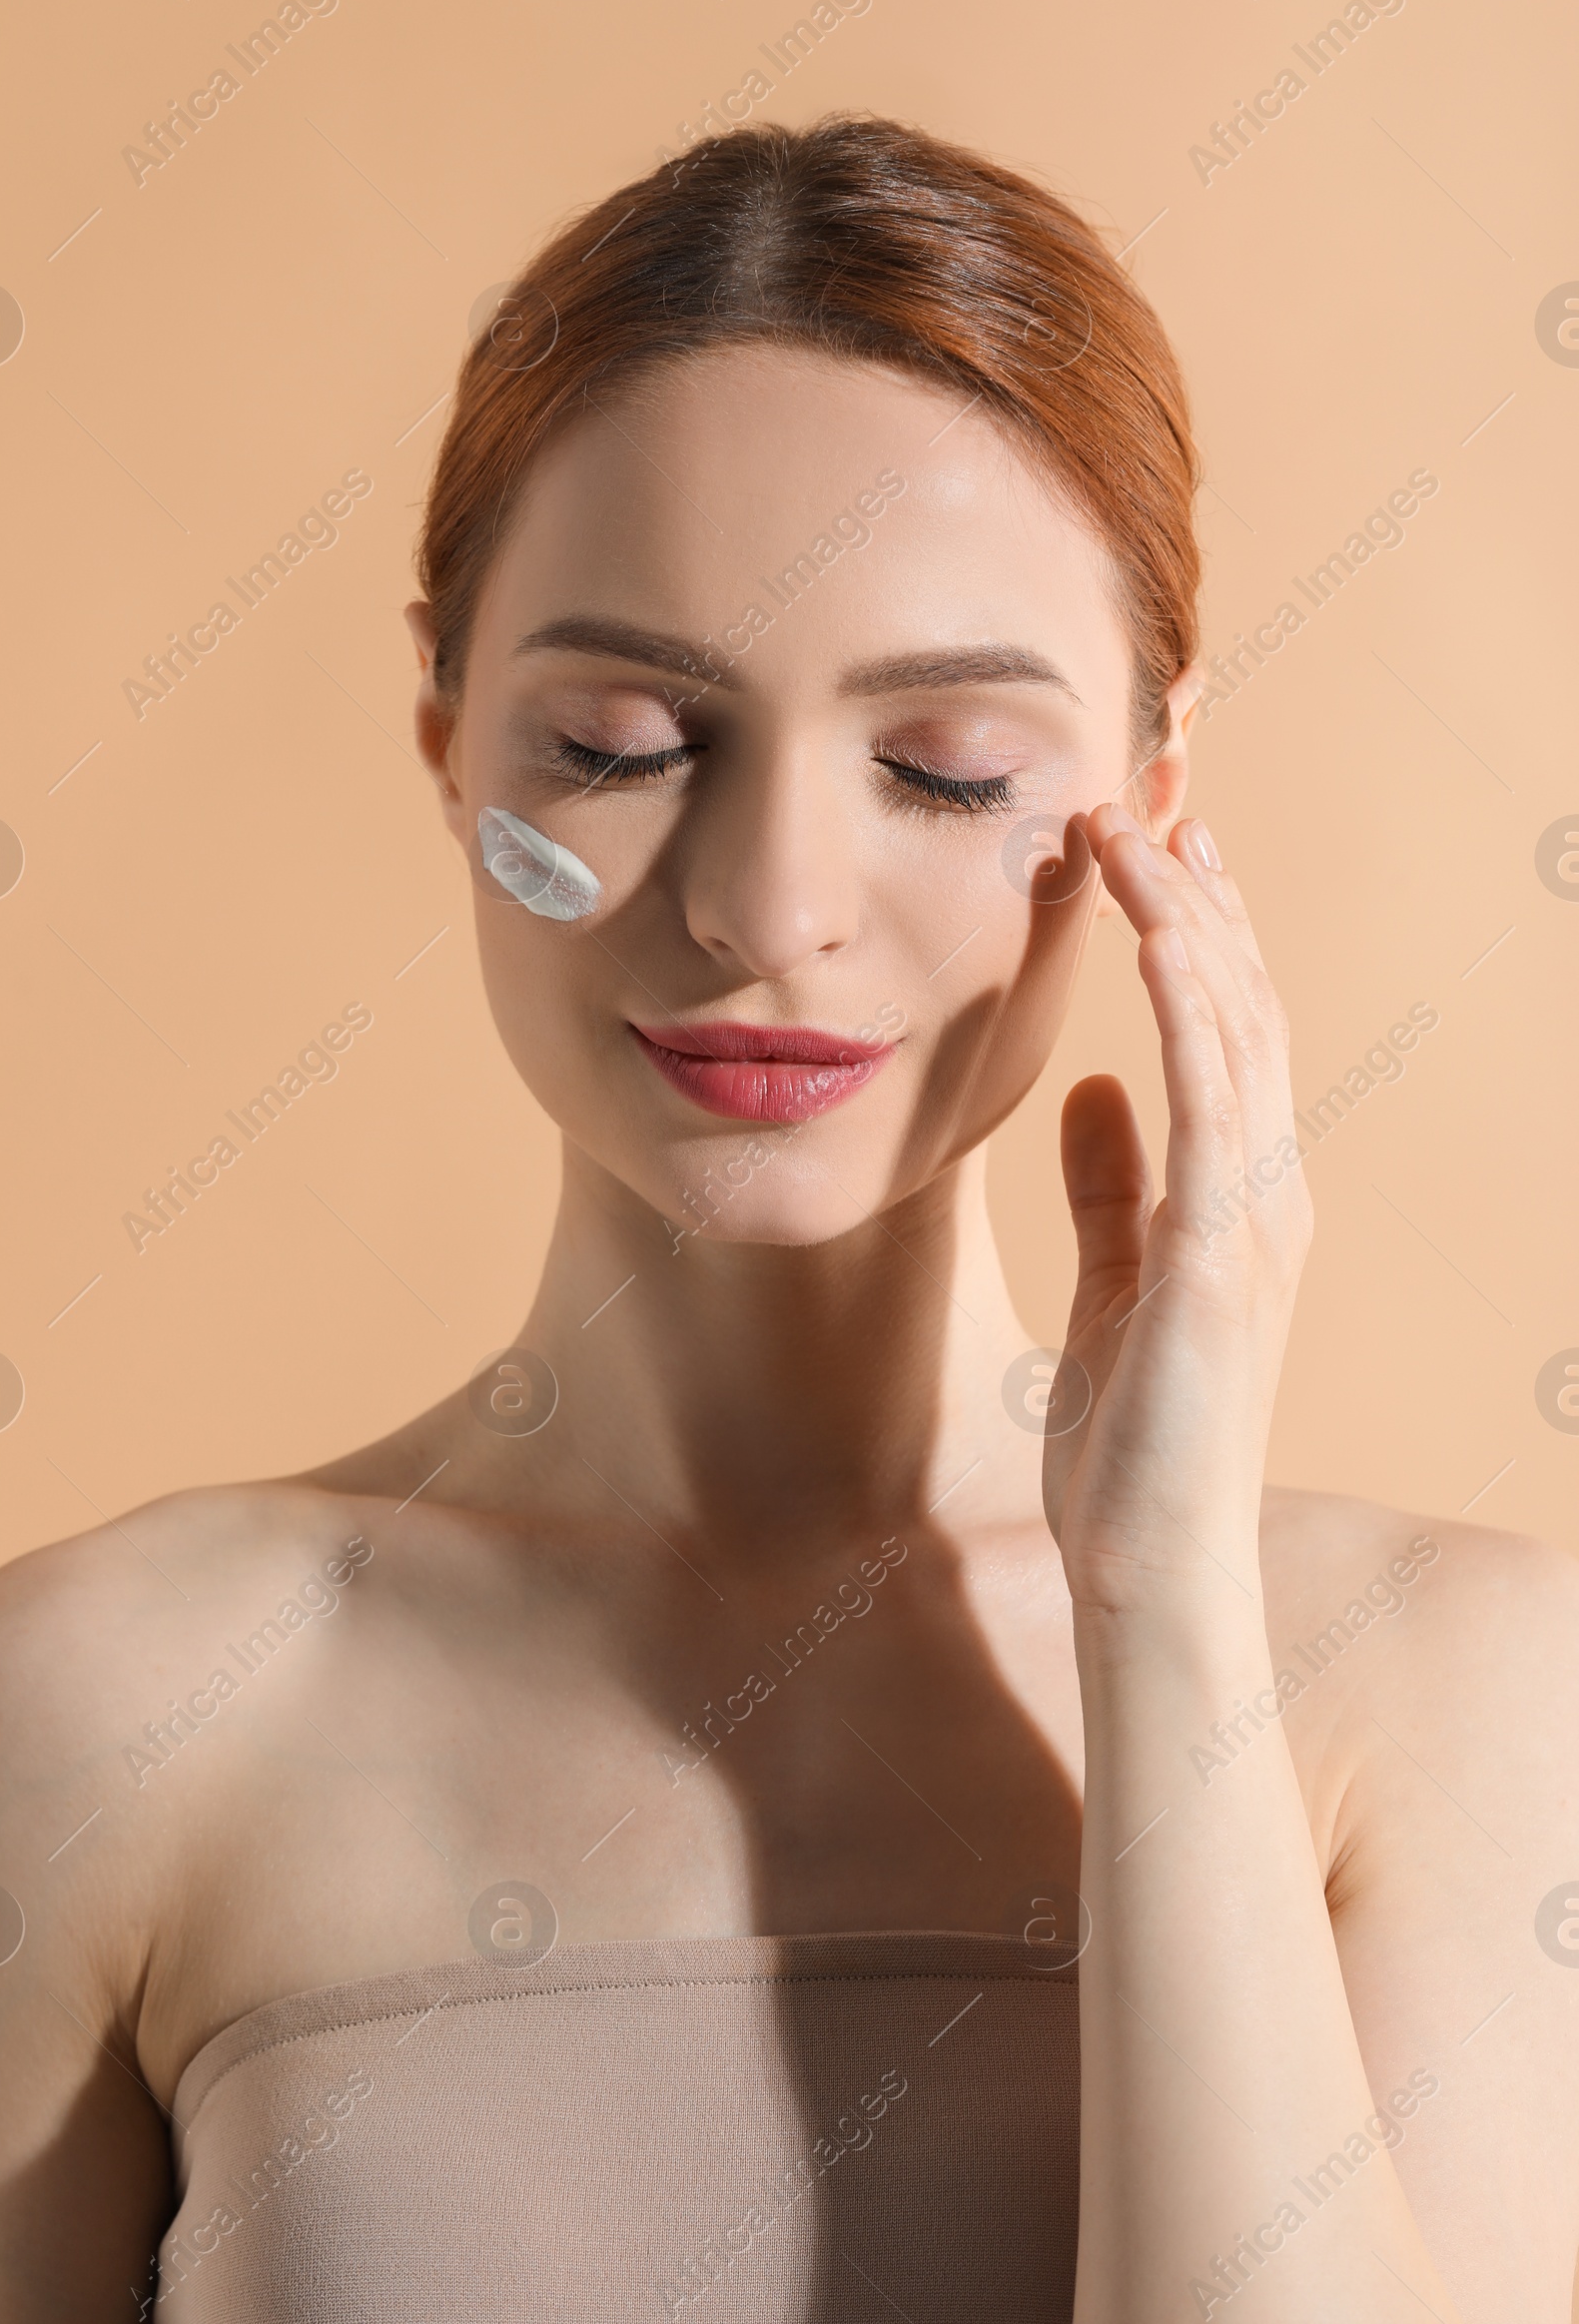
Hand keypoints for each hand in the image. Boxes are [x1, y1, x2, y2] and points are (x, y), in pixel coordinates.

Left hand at [1040, 806, 1312, 1617]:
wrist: (1151, 1566)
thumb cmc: (1130, 1443)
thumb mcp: (1111, 1285)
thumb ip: (1110, 1185)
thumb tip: (1093, 1089)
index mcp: (1241, 1195)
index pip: (1230, 1033)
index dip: (1199, 932)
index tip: (1158, 844)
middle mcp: (1267, 1189)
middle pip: (1244, 1007)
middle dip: (1196, 895)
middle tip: (1148, 794)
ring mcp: (1255, 1218)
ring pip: (1233, 1030)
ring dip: (1183, 920)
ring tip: (1133, 826)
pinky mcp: (1221, 1253)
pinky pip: (1210, 1098)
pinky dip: (1185, 1004)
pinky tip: (1152, 933)